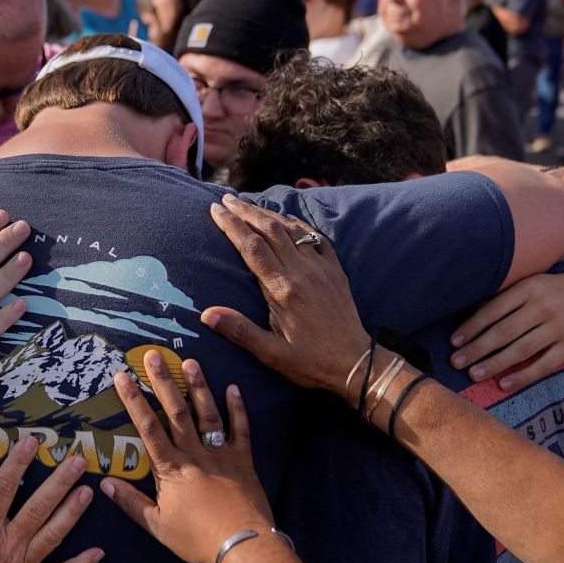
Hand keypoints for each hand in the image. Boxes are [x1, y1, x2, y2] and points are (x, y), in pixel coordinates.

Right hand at [0, 437, 102, 562]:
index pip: (2, 489)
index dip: (17, 463)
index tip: (31, 442)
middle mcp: (6, 546)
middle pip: (38, 507)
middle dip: (59, 482)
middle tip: (77, 460)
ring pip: (54, 534)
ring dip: (73, 512)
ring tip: (88, 491)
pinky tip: (99, 553)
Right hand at [101, 352, 272, 562]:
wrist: (242, 545)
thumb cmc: (197, 539)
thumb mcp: (157, 526)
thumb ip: (130, 503)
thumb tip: (104, 484)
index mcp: (170, 469)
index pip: (147, 427)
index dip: (133, 400)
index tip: (122, 376)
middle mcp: (194, 454)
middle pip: (176, 412)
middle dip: (163, 381)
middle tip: (154, 355)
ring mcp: (221, 454)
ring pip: (207, 414)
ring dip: (198, 386)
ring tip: (190, 361)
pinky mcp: (244, 460)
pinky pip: (241, 429)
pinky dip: (238, 408)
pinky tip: (233, 387)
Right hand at [199, 194, 368, 398]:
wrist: (356, 363)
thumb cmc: (311, 362)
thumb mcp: (271, 354)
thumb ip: (240, 331)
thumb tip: (207, 314)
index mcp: (282, 290)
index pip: (251, 247)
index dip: (231, 225)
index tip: (216, 210)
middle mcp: (302, 272)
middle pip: (270, 230)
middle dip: (245, 211)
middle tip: (226, 199)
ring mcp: (321, 268)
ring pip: (292, 230)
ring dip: (268, 214)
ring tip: (249, 204)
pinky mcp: (335, 271)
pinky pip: (316, 238)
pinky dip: (299, 224)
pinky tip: (288, 219)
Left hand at [449, 270, 563, 390]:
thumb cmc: (550, 292)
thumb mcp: (529, 285)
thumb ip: (503, 299)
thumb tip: (469, 316)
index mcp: (528, 289)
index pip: (493, 310)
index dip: (472, 327)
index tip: (454, 342)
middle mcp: (543, 307)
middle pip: (504, 332)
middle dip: (477, 349)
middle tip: (456, 362)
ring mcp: (558, 328)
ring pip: (521, 349)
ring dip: (494, 364)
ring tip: (473, 374)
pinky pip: (543, 365)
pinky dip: (523, 376)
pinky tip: (503, 384)